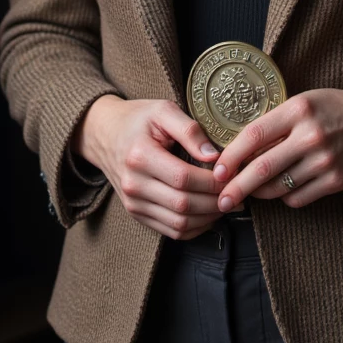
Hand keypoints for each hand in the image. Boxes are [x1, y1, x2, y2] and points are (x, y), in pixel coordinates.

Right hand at [71, 95, 223, 240]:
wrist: (105, 134)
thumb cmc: (138, 119)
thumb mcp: (163, 110)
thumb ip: (190, 130)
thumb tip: (215, 156)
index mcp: (139, 156)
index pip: (183, 178)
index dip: (212, 181)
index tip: (232, 175)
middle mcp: (133, 185)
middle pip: (183, 204)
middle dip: (216, 201)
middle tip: (237, 192)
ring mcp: (133, 203)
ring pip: (179, 223)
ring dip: (209, 218)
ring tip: (227, 203)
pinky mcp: (137, 213)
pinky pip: (171, 231)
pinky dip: (195, 228)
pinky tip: (209, 214)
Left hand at [211, 87, 342, 212]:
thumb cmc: (331, 109)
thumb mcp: (301, 103)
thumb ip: (274, 124)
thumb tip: (238, 152)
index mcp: (297, 110)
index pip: (253, 135)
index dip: (230, 157)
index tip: (217, 172)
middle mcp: (310, 136)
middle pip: (262, 168)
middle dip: (236, 188)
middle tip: (221, 200)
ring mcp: (325, 161)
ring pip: (278, 188)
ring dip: (259, 193)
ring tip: (251, 191)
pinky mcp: (336, 181)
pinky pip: (298, 198)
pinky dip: (285, 197)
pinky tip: (283, 189)